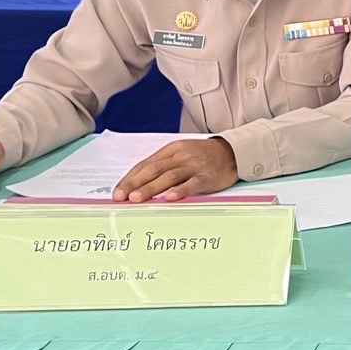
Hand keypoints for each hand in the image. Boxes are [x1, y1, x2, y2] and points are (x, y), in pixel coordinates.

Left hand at [113, 138, 238, 201]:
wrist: (232, 152)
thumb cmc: (203, 156)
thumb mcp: (181, 154)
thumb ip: (162, 166)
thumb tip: (137, 184)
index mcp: (171, 150)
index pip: (145, 165)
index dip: (130, 179)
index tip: (118, 192)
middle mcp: (180, 157)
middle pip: (154, 170)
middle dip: (135, 184)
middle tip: (122, 196)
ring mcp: (194, 166)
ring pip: (169, 177)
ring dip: (151, 188)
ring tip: (137, 198)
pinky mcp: (207, 176)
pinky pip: (192, 184)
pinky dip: (180, 190)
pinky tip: (170, 197)